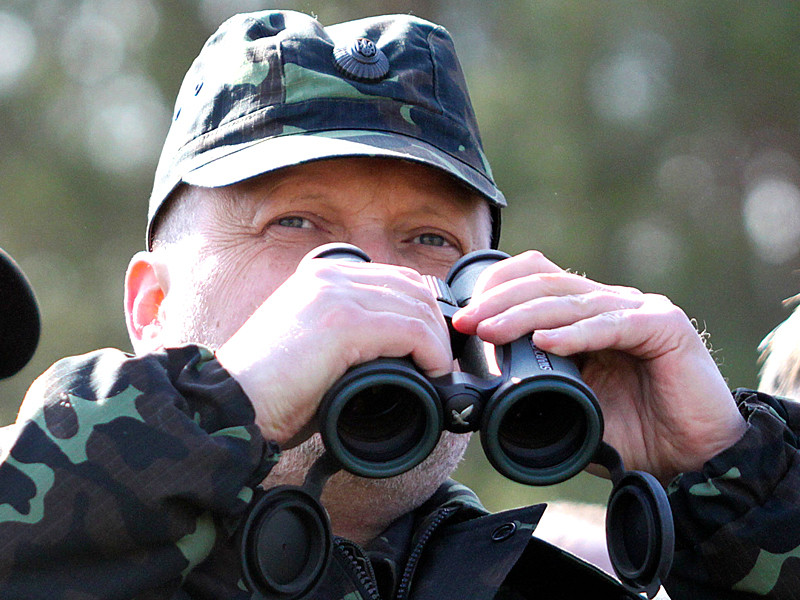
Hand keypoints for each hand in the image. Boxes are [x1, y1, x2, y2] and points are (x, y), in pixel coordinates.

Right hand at [216, 258, 452, 446]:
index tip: (431, 345)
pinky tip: (431, 374)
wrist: (231, 403)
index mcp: (320, 274)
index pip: (394, 278)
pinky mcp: (343, 321)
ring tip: (437, 372)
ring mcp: (335, 293)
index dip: (420, 311)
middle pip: (411, 288)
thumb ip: (347, 334)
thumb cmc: (268, 388)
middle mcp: (330, 274)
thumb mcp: (311, 344)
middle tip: (441, 362)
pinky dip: (431, 353)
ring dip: (436, 342)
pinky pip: (410, 330)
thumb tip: (392, 354)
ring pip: (416, 308)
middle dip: (434, 325)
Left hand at [451, 250, 746, 483]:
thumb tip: (483, 399)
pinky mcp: (665, 328)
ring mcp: (639, 311)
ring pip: (572, 301)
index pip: (537, 281)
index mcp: (587, 316)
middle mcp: (611, 305)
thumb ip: (537, 394)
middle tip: (464, 323)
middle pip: (546, 284)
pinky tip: (546, 342)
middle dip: (498, 301)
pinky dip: (576, 334)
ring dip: (524, 314)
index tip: (462, 319)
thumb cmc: (635, 434)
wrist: (694, 461)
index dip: (497, 291)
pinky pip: (613, 325)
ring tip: (489, 330)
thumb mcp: (571, 410)